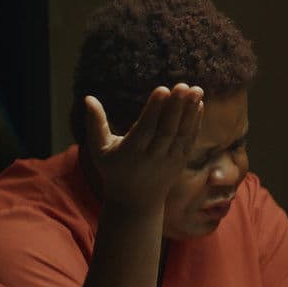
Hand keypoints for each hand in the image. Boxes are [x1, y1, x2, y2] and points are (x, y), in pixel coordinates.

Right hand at [86, 83, 203, 207]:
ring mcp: (169, 160)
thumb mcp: (100, 149)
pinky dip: (195, 123)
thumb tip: (88, 97)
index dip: (155, 109)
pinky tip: (199, 105)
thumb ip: (95, 123)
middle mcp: (153, 156)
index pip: (146, 128)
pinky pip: (189, 141)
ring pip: (181, 134)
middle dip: (176, 107)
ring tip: (197, 90)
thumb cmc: (114, 169)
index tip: (163, 89)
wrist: (136, 201)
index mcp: (132, 152)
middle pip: (167, 130)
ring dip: (191, 112)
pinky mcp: (180, 162)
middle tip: (183, 86)